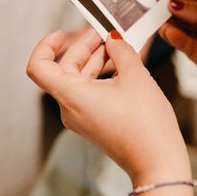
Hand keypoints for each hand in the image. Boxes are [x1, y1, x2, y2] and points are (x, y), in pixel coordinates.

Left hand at [27, 30, 189, 184]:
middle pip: (64, 69)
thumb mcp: (135, 75)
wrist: (157, 163)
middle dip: (83, 47)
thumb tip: (114, 39)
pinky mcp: (94, 122)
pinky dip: (101, 75)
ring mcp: (81, 117)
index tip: (62, 33)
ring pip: (79, 80)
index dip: (46, 46)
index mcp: (72, 96)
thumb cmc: (145, 125)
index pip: (39, 67)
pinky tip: (121, 65)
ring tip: (118, 45)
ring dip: (95, 60)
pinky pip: (89, 92)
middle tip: (104, 32)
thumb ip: (121, 50)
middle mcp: (70, 108)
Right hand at [160, 0, 196, 113]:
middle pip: (186, 15)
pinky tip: (170, 34)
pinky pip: (185, 47)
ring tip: (163, 25)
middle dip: (172, 13)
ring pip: (183, 31)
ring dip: (172, 27)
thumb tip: (174, 3)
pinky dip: (176, 40)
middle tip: (157, 12)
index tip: (168, 1)